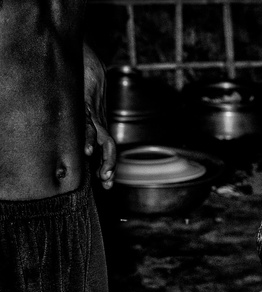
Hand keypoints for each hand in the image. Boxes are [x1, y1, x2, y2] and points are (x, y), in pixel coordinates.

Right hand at [82, 45, 115, 189]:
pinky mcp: (86, 104)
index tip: (108, 183)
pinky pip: (88, 124)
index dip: (109, 166)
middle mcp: (99, 122)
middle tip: (107, 180)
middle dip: (109, 165)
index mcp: (98, 125)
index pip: (107, 150)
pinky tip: (87, 150)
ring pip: (102, 138)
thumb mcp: (83, 108)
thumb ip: (82, 124)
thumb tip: (76, 142)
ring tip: (100, 172)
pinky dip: (88, 138)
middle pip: (109, 148)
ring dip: (102, 156)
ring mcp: (93, 114)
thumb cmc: (85, 85)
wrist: (90, 62)